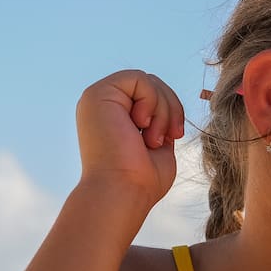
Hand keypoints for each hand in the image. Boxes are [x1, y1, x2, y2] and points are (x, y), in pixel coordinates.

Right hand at [75, 70, 184, 208]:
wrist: (123, 192)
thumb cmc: (142, 179)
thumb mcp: (157, 143)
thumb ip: (159, 122)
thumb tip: (170, 107)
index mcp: (114, 115)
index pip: (152, 94)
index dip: (172, 110)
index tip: (173, 137)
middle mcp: (103, 104)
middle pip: (152, 83)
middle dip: (171, 108)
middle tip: (168, 137)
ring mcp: (98, 98)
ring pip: (148, 80)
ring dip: (162, 110)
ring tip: (151, 138)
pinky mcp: (97, 94)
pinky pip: (139, 78)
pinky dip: (151, 102)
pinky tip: (141, 125)